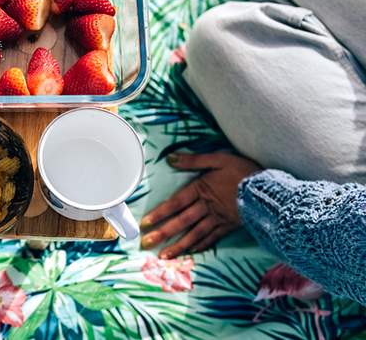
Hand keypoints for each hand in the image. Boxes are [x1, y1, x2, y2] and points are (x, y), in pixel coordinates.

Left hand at [140, 152, 260, 257]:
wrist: (270, 191)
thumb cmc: (243, 172)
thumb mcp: (219, 159)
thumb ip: (194, 160)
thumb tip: (170, 158)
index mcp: (201, 190)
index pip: (175, 204)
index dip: (160, 213)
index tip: (145, 223)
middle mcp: (207, 207)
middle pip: (181, 222)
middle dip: (163, 233)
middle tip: (146, 243)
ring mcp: (218, 219)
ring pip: (194, 234)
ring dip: (178, 245)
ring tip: (164, 256)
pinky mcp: (229, 227)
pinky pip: (211, 239)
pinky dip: (200, 246)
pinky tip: (190, 252)